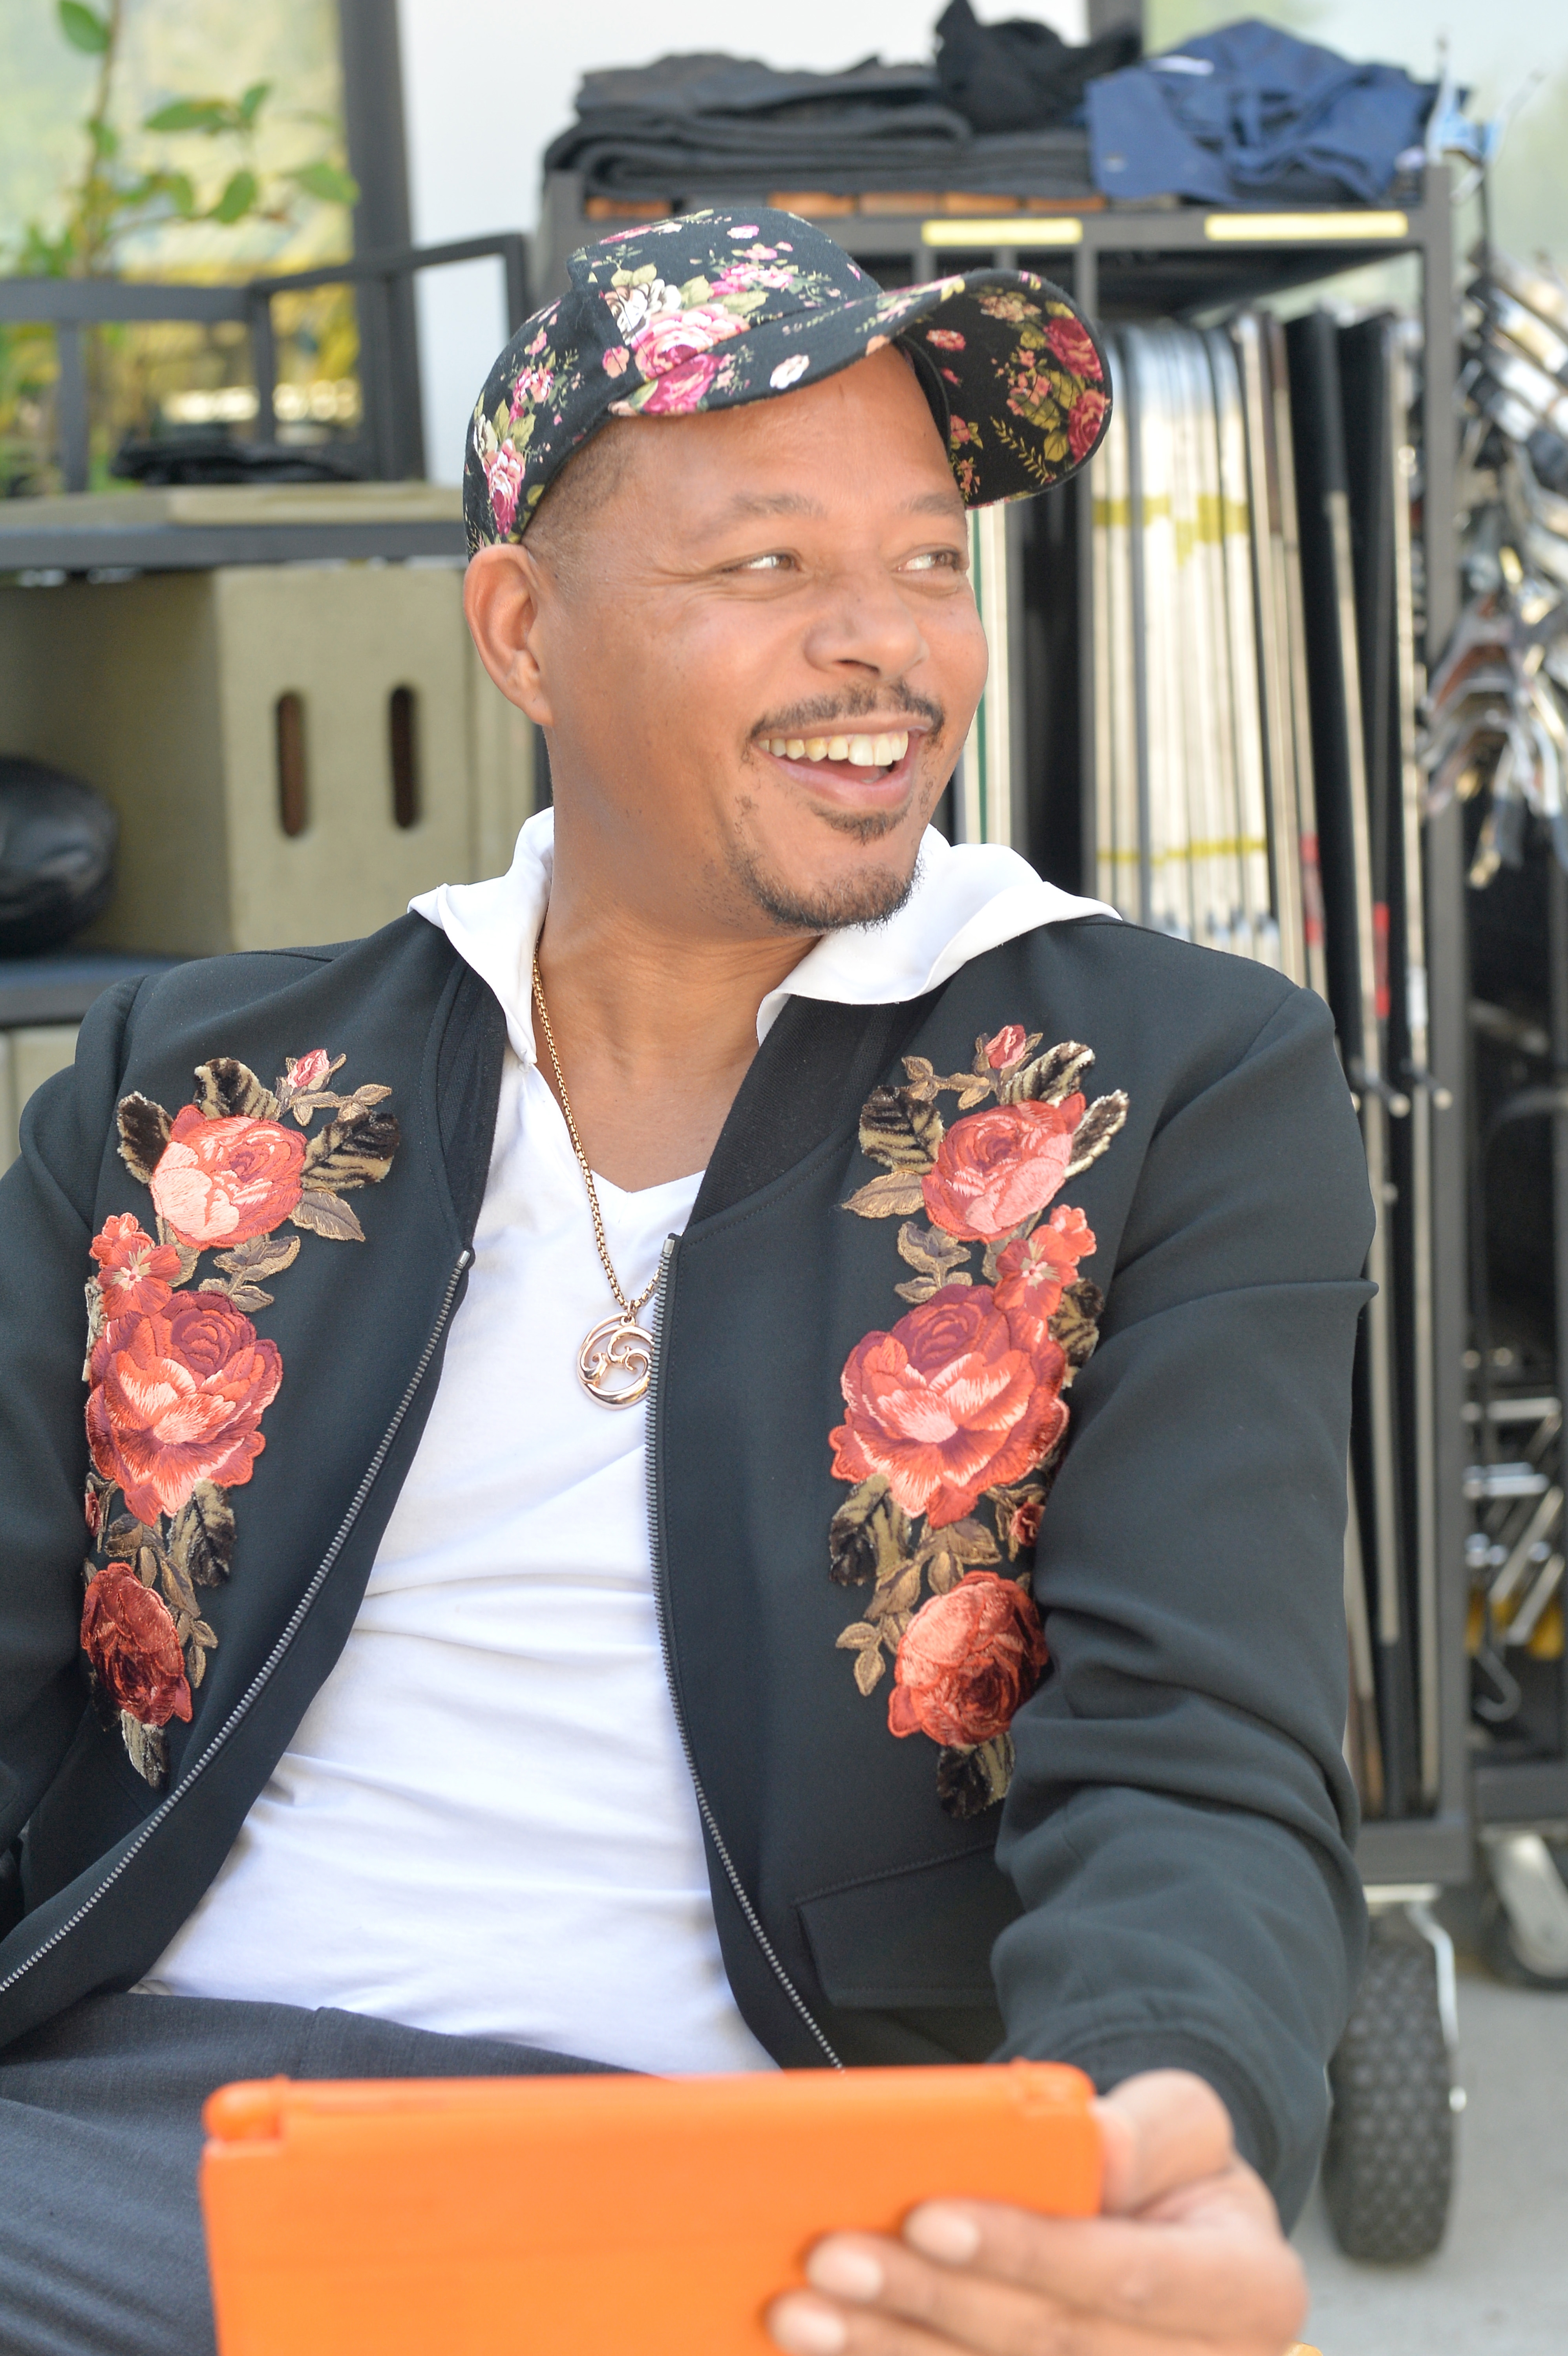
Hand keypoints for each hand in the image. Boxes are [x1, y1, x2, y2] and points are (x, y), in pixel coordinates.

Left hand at [764, 2069, 1308, 2354]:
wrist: (1173, 2228)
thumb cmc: (1173, 2169)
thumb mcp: (1186, 2120)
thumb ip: (1151, 2131)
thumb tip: (1097, 2145)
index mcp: (1247, 2291)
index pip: (1121, 2276)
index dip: (1023, 2249)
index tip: (926, 2214)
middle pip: (1047, 2344)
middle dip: (927, 2301)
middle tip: (828, 2258)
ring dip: (892, 2351)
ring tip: (802, 2313)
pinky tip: (836, 2353)